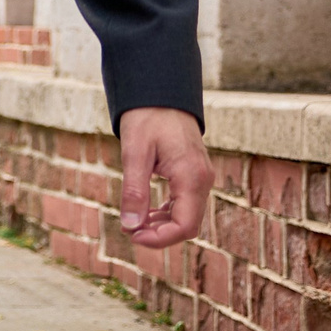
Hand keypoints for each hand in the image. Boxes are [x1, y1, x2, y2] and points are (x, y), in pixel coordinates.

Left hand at [115, 106, 212, 248]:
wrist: (161, 91)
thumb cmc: (147, 117)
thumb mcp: (135, 153)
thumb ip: (134, 191)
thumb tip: (130, 225)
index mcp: (192, 177)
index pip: (185, 226)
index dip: (160, 239)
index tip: (132, 236)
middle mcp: (202, 180)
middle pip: (188, 225)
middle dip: (159, 234)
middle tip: (128, 231)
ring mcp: (200, 177)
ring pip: (186, 215)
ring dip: (161, 224)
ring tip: (133, 223)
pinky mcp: (193, 173)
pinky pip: (184, 202)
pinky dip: (166, 211)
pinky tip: (145, 211)